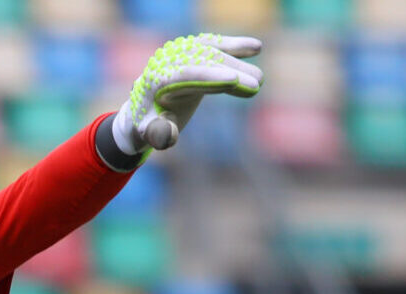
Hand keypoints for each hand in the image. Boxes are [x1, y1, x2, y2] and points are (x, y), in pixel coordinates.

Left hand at [113, 34, 263, 154]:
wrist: (145, 105)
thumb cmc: (149, 122)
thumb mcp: (149, 132)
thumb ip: (158, 133)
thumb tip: (169, 136)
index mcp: (157, 79)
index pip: (185, 75)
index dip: (210, 76)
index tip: (233, 79)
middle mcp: (169, 60)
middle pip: (204, 61)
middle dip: (231, 72)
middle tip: (256, 86)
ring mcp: (181, 52)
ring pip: (212, 52)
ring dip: (237, 61)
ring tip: (260, 80)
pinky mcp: (194, 51)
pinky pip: (215, 45)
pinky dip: (235, 46)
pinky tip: (257, 47)